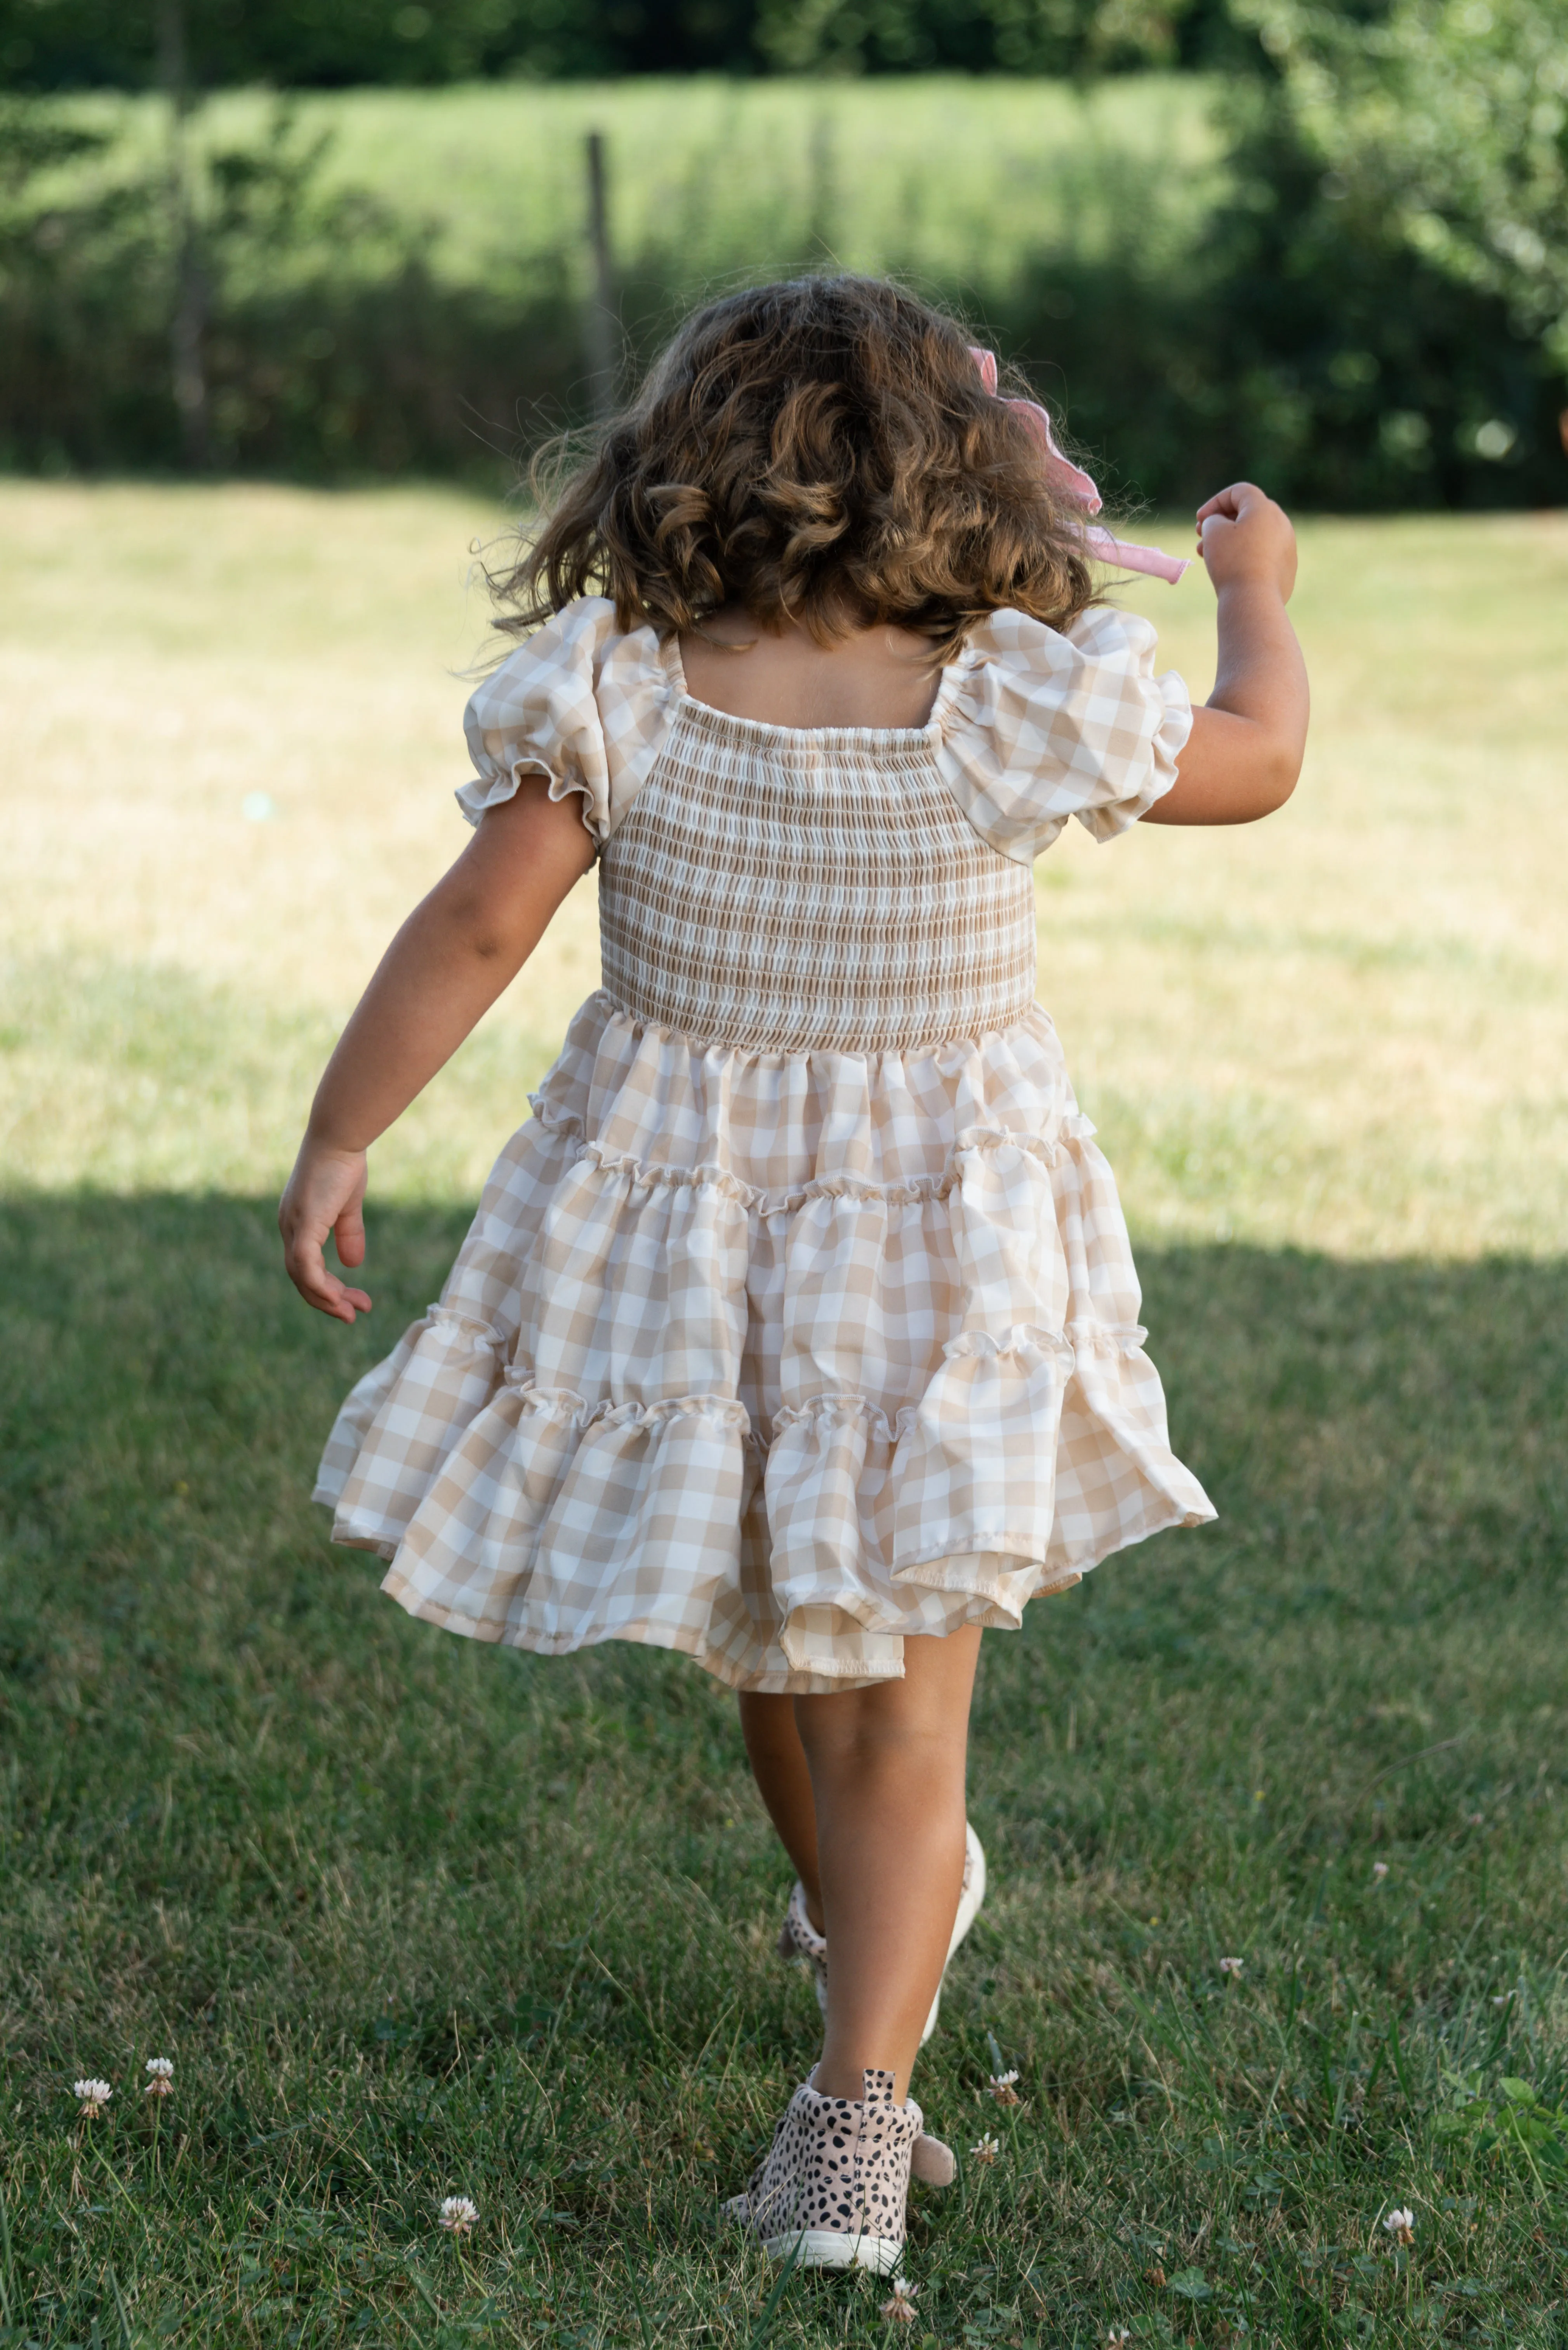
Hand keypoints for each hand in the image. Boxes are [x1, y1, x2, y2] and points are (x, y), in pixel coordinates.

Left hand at [279, 1135, 372, 1321]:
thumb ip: (348, 1234)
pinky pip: (306, 1266)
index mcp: (297, 1223)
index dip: (327, 1288)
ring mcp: (294, 1226)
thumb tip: (352, 1264)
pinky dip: (319, 1286)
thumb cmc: (343, 1164)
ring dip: (326, 1299)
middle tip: (354, 1313)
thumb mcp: (348, 1206)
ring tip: (351, 1312)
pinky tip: (337, 1298)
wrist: (339, 1137)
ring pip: (302, 1277)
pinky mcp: (304, 1224)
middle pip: (301, 1278)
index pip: (305, 1267)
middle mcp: (289, 1227)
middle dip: (328, 1300)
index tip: (353, 1301)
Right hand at [1194, 483, 1297, 600]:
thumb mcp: (1213, 531)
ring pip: (1255, 535)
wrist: (1254, 600)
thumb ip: (1213, 519)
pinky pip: (1263, 553)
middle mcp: (1281, 523)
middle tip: (1201, 536)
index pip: (1239, 492)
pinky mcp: (1287, 567)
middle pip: (1248, 513)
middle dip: (1221, 522)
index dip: (1214, 502)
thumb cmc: (1231, 561)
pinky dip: (1245, 555)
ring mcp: (1287, 546)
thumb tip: (1221, 525)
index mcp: (1264, 508)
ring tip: (1209, 555)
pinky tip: (1230, 569)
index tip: (1199, 520)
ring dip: (1231, 540)